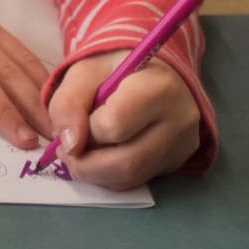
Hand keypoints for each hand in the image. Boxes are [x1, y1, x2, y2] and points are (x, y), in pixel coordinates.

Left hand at [44, 51, 203, 187]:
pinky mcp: (177, 161)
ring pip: (133, 176)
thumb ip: (68, 102)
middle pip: (128, 161)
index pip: (115, 125)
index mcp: (158, 88)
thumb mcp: (84, 71)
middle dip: (86, 164)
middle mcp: (179, 121)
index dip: (85, 130)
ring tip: (79, 155)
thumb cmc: (115, 68)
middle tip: (65, 152)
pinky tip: (99, 158)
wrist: (150, 73)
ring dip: (96, 173)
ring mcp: (182, 145)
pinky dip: (111, 176)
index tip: (70, 124)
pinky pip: (139, 179)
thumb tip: (69, 145)